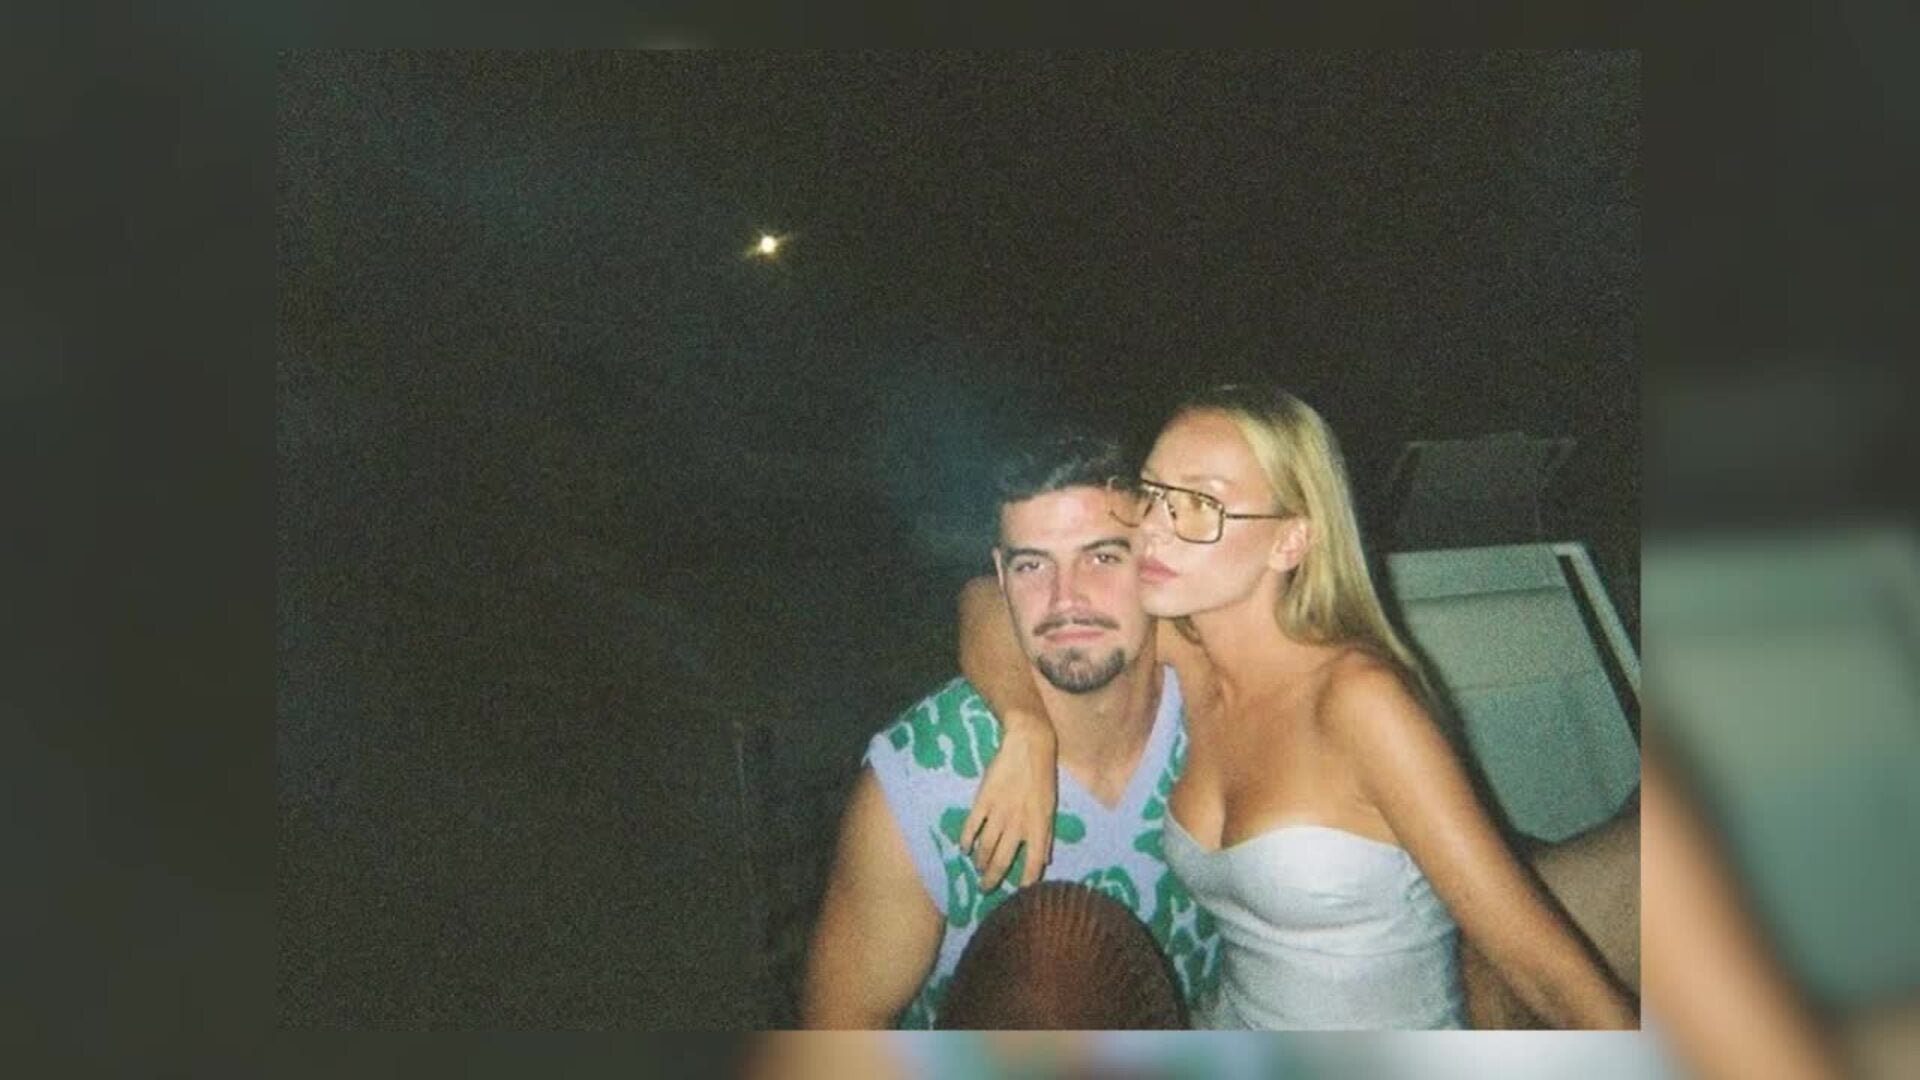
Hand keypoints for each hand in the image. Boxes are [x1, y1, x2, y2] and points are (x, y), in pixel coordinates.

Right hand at [960, 708, 1057, 890]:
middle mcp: (1018, 824)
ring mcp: (998, 813)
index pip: (1032, 863)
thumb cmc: (1042, 777)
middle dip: (992, 879)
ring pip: (985, 848)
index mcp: (1038, 826)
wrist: (1027, 747)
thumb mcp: (1050, 807)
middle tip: (985, 888)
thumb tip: (1044, 860)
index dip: (1025, 881)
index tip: (1019, 893)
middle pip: (1001, 860)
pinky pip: (971, 827)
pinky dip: (965, 840)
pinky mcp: (982, 801)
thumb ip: (1046, 835)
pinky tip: (963, 848)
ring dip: (980, 862)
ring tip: (977, 868)